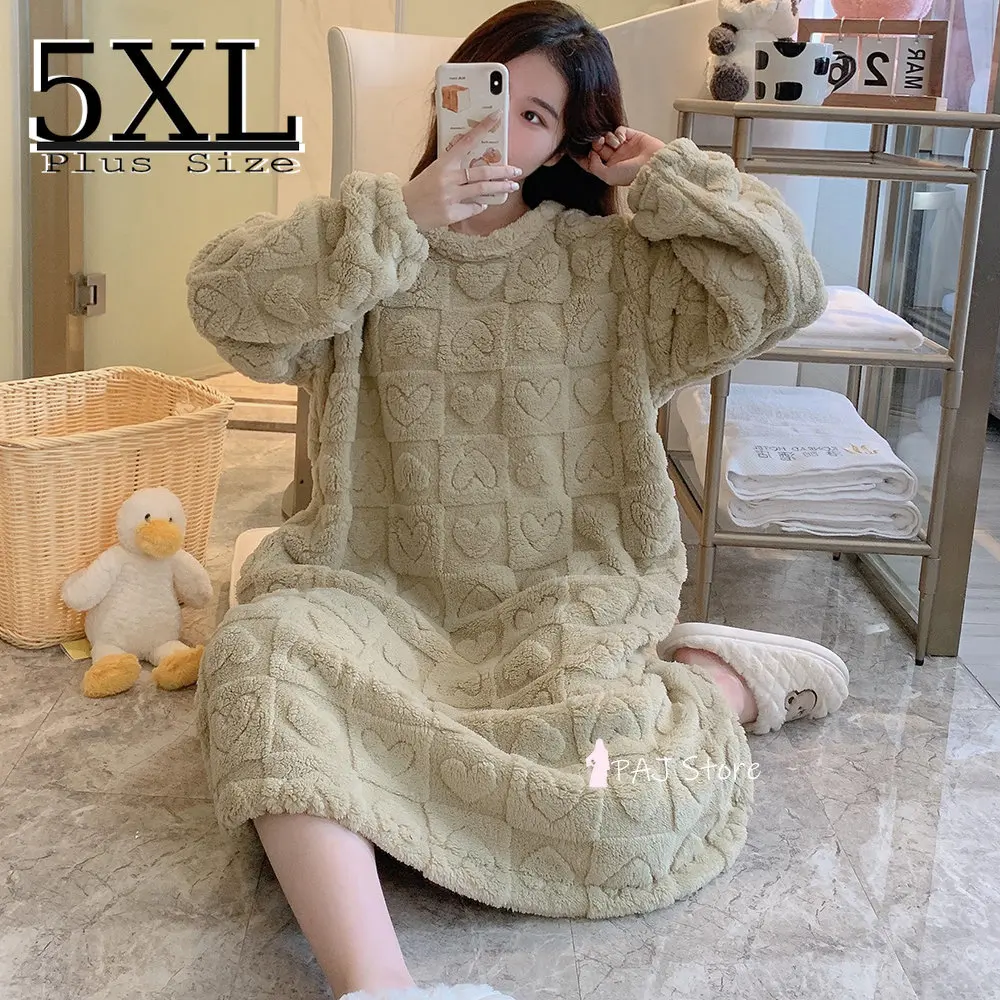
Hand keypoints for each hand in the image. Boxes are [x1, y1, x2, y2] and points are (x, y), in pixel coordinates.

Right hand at [402, 111, 522, 230]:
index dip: (483, 128)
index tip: (498, 116)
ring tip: (512, 187)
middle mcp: (448, 179)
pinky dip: (479, 205)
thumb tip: (479, 168)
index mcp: (443, 163)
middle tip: (517, 170)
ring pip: (483, 190)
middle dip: (503, 171)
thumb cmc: (421, 189)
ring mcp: (450, 197)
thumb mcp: (435, 171)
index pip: (467, 141)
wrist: (403, 211)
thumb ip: (454, 168)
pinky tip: (480, 203)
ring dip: (501, 188)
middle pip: (483, 172)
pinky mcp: (452, 214)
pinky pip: (474, 208)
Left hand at [578, 126, 665, 186]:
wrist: (653, 165)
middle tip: (598, 143)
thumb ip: (595, 166)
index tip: (572, 149)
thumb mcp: (608, 176)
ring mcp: (623, 147)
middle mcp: (615, 158)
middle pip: (597, 147)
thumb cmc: (633, 174)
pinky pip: (619, 130)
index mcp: (609, 169)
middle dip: (595, 144)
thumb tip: (591, 154)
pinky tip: (621, 140)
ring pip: (607, 137)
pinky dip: (618, 133)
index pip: (591, 161)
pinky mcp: (631, 136)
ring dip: (607, 138)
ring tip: (613, 144)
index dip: (581, 155)